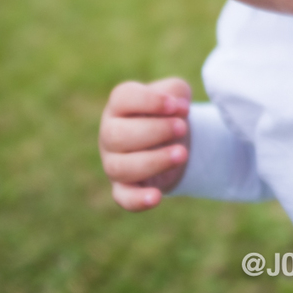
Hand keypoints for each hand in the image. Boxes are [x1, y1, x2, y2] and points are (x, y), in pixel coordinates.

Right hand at [98, 77, 191, 209]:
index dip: (149, 101)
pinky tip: (156, 197)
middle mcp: (110, 133)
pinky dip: (137, 200)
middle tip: (182, 128)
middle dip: (155, 131)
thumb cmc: (170, 112)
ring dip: (154, 161)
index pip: (123, 98)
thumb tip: (178, 108)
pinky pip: (123, 198)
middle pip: (117, 135)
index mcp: (119, 105)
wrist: (174, 141)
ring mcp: (113, 162)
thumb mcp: (176, 94)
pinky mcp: (123, 188)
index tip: (176, 106)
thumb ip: (175, 92)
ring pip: (120, 167)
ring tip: (182, 154)